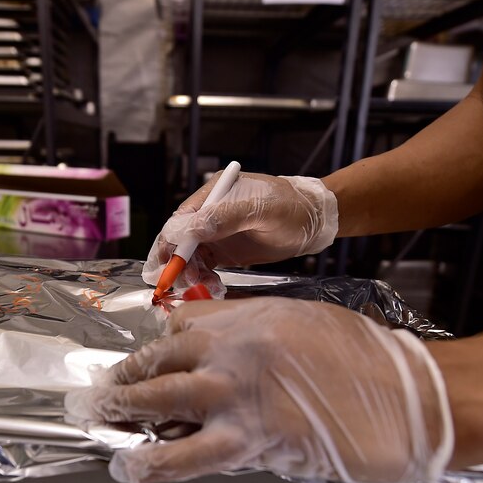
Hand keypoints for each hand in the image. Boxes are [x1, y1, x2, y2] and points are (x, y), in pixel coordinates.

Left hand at [65, 298, 452, 482]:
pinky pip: (189, 455)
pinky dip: (154, 463)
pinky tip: (130, 468)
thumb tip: (223, 353)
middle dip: (122, 379)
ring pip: (158, 403)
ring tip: (101, 425)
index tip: (144, 361)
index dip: (156, 346)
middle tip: (99, 392)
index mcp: (249, 317)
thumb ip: (258, 332)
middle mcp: (233, 351)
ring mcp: (238, 397)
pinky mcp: (251, 443)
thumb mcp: (307, 322)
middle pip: (158, 361)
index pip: (180, 327)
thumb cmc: (369, 360)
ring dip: (123, 414)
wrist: (412, 399)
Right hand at [143, 173, 338, 295]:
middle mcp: (210, 213)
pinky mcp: (225, 251)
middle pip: (180, 240)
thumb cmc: (292, 207)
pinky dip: (204, 279)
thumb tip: (190, 229)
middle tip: (185, 282)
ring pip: (190, 257)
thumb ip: (226, 217)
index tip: (169, 263)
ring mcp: (216, 233)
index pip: (181, 219)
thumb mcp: (262, 210)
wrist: (314, 222)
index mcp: (213, 195)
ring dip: (192, 273)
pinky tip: (214, 287)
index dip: (171, 241)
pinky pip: (205, 266)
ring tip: (206, 286)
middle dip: (179, 262)